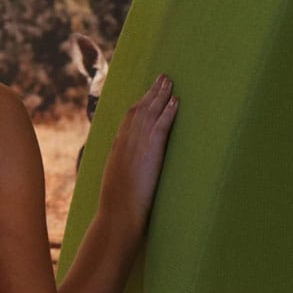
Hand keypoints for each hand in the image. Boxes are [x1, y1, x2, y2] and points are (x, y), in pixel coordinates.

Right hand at [98, 74, 178, 231]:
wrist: (118, 215)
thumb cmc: (117, 207)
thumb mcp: (117, 184)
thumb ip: (123, 172)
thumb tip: (126, 174)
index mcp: (116, 148)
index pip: (128, 119)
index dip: (139, 104)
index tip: (148, 93)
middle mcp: (125, 142)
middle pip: (138, 110)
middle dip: (151, 92)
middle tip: (162, 77)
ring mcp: (136, 146)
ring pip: (149, 113)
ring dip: (160, 95)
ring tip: (170, 81)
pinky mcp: (149, 152)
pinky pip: (160, 126)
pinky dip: (168, 111)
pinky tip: (176, 101)